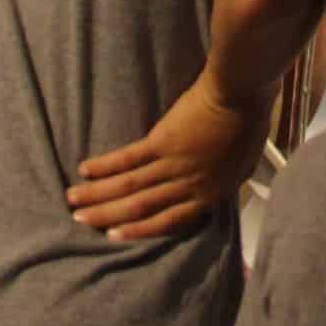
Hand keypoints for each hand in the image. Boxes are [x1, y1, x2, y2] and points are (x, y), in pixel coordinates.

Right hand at [66, 71, 267, 241]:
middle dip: (109, 217)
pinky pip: (128, 159)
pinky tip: (87, 170)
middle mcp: (187, 186)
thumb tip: (210, 190)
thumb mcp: (243, 162)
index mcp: (210, 193)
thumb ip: (222, 180)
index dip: (141, 230)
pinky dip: (106, 167)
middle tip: (82, 223)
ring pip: (129, 188)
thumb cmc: (251, 119)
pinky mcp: (162, 141)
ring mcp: (172, 164)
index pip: (171, 221)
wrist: (242, 90)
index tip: (116, 235)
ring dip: (99, 196)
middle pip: (142, 208)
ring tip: (74, 201)